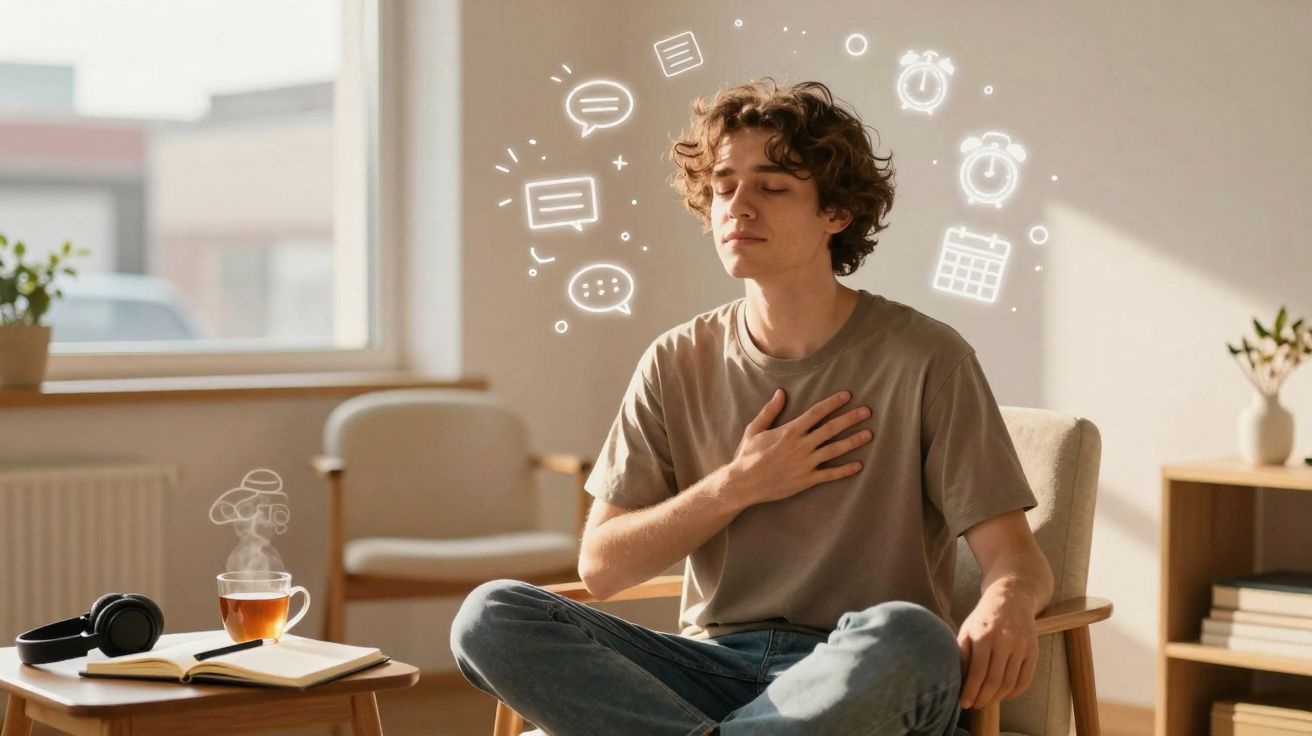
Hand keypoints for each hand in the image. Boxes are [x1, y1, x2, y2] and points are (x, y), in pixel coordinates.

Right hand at [722, 389, 872, 508]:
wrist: (743, 483)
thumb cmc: (747, 455)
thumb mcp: (755, 429)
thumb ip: (770, 411)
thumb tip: (780, 392)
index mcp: (790, 431)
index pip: (816, 412)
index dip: (833, 403)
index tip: (847, 395)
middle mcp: (801, 445)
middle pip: (831, 428)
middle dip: (850, 418)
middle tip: (867, 411)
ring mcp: (805, 463)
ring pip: (834, 450)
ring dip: (853, 441)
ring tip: (869, 434)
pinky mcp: (806, 479)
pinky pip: (830, 474)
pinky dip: (845, 470)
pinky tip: (858, 465)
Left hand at [957, 590, 1039, 709]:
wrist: (1012, 598)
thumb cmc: (985, 617)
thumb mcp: (967, 628)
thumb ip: (963, 652)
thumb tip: (959, 679)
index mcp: (984, 636)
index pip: (978, 672)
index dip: (970, 691)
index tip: (964, 703)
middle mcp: (1005, 642)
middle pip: (994, 681)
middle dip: (983, 698)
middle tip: (975, 705)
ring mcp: (1022, 647)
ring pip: (1010, 683)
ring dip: (997, 698)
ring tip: (986, 701)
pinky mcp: (1034, 651)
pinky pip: (1025, 680)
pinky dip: (1014, 693)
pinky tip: (1003, 695)